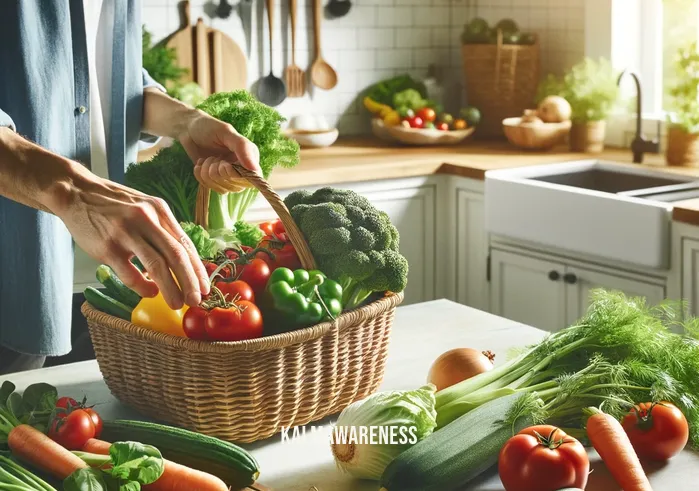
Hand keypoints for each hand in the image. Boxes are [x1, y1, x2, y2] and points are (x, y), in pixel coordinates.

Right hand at [54, 168, 209, 309]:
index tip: (205, 286)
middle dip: (190, 282)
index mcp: (159, 210)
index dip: (198, 268)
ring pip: (157, 266)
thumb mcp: (145, 207)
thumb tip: (183, 260)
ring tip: (178, 304)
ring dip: (171, 289)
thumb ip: (162, 229)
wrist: (76, 193)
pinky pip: (130, 273)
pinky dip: (143, 287)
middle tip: (197, 300)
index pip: (186, 244)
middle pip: (176, 255)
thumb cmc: (113, 204)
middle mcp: (146, 219)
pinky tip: (150, 293)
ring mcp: (126, 233)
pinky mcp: (107, 247)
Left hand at [179, 111, 260, 192]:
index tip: (224, 165)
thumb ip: (243, 148)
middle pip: (237, 186)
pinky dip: (201, 176)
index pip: (252, 179)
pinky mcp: (216, 180)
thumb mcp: (226, 132)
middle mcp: (243, 169)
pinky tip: (200, 164)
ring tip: (206, 159)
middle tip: (213, 157)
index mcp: (250, 156)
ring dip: (208, 174)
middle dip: (219, 172)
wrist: (189, 129)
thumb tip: (255, 169)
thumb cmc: (209, 127)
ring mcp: (229, 176)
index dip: (237, 176)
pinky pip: (212, 188)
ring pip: (224, 189)